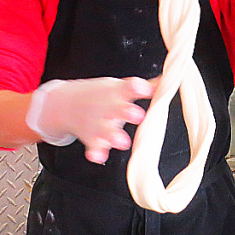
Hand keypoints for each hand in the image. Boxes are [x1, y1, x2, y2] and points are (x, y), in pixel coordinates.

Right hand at [25, 77, 153, 163]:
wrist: (65, 104)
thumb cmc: (98, 95)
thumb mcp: (117, 86)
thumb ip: (143, 86)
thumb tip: (169, 79)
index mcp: (118, 93)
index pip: (129, 87)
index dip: (137, 88)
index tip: (144, 88)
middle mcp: (109, 108)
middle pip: (120, 109)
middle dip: (128, 113)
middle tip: (138, 115)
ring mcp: (99, 124)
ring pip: (107, 131)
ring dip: (114, 136)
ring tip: (121, 141)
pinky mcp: (92, 139)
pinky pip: (94, 148)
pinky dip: (96, 152)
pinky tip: (98, 155)